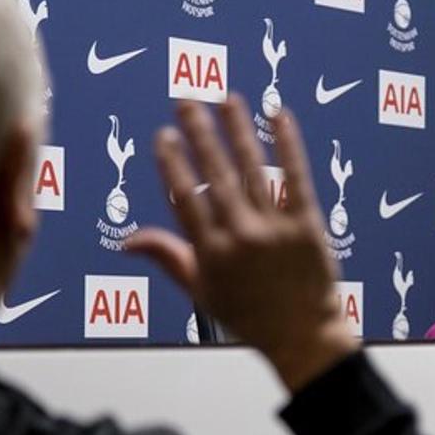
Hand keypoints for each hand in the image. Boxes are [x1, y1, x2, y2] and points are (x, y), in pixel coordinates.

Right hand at [125, 95, 356, 391]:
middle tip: (186, 102)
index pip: (184, 198)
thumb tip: (127, 239)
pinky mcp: (307, 224)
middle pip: (215, 174)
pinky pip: (296, 176)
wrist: (302, 335)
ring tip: (226, 99)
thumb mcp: (201, 292)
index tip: (163, 135)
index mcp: (210, 253)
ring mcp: (274, 228)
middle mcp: (240, 236)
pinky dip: (288, 144)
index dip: (172, 164)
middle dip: (199, 134)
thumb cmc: (248, 316)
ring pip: (252, 168)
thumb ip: (167, 258)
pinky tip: (278, 116)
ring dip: (238, 129)